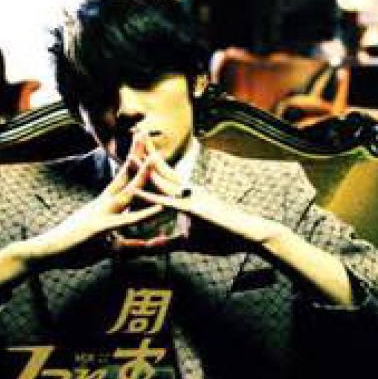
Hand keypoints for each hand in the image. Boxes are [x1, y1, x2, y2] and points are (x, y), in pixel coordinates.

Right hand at [10, 136, 165, 267]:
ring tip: (156, 158)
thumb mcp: (105, 245)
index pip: (120, 178)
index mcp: (103, 205)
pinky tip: (160, 208)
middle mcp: (102, 205)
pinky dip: (145, 215)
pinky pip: (127, 221)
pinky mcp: (100, 229)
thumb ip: (127, 243)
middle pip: (124, 176)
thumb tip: (142, 242)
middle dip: (136, 155)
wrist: (46, 252)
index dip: (131, 161)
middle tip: (144, 133)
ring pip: (127, 193)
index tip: (140, 144)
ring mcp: (101, 214)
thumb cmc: (73, 249)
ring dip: (142, 176)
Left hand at [132, 137, 287, 248]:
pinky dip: (152, 196)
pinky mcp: (194, 209)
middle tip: (131, 132)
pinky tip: (137, 190)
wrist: (249, 236)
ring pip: (163, 180)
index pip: (163, 173)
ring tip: (128, 153)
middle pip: (161, 168)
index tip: (133, 146)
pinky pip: (168, 202)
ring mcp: (191, 197)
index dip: (148, 159)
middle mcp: (187, 190)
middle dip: (145, 152)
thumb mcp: (188, 243)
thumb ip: (167, 243)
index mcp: (185, 193)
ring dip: (145, 167)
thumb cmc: (222, 237)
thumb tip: (149, 245)